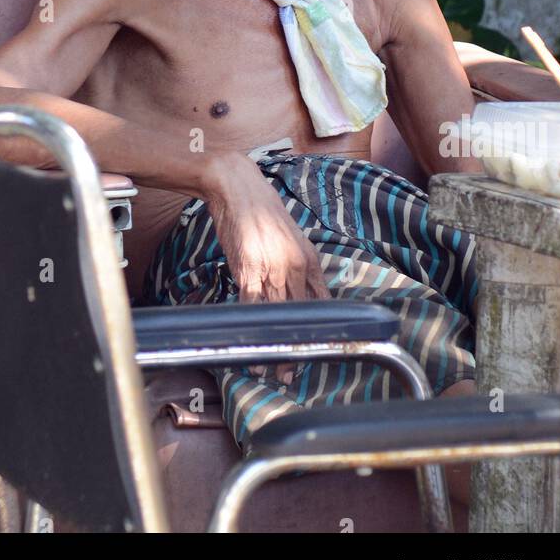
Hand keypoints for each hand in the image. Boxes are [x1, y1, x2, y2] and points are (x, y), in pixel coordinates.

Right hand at [204, 154, 328, 383]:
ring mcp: (272, 269)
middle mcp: (294, 267)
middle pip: (301, 315)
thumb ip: (296, 264)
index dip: (317, 328)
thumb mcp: (290, 237)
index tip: (315, 348)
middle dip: (298, 346)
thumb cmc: (261, 211)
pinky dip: (253, 328)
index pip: (321, 301)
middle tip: (295, 371)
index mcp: (308, 258)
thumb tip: (298, 289)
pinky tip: (251, 345)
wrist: (238, 188)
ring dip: (277, 345)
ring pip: (278, 316)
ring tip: (277, 371)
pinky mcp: (248, 270)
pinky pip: (252, 306)